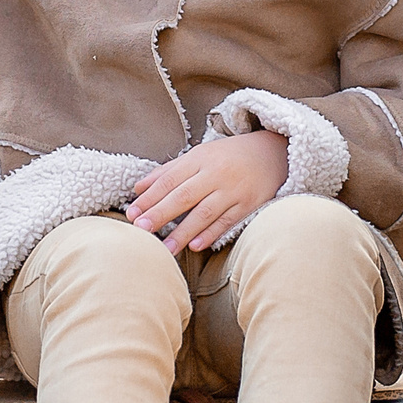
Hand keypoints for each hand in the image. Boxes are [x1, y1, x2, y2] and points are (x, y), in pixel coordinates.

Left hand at [127, 130, 287, 251]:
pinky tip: (195, 246)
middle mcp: (215, 174)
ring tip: (164, 249)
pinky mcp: (248, 205)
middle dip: (160, 214)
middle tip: (140, 229)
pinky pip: (227, 221)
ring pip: (204, 213)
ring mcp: (233, 190)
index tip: (131, 213)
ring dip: (183, 232)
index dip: (149, 197)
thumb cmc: (226, 157)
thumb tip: (138, 188)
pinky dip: (211, 233)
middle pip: (183, 196)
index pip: (169, 180)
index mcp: (199, 159)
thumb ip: (168, 172)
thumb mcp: (197, 156)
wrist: (271, 153)